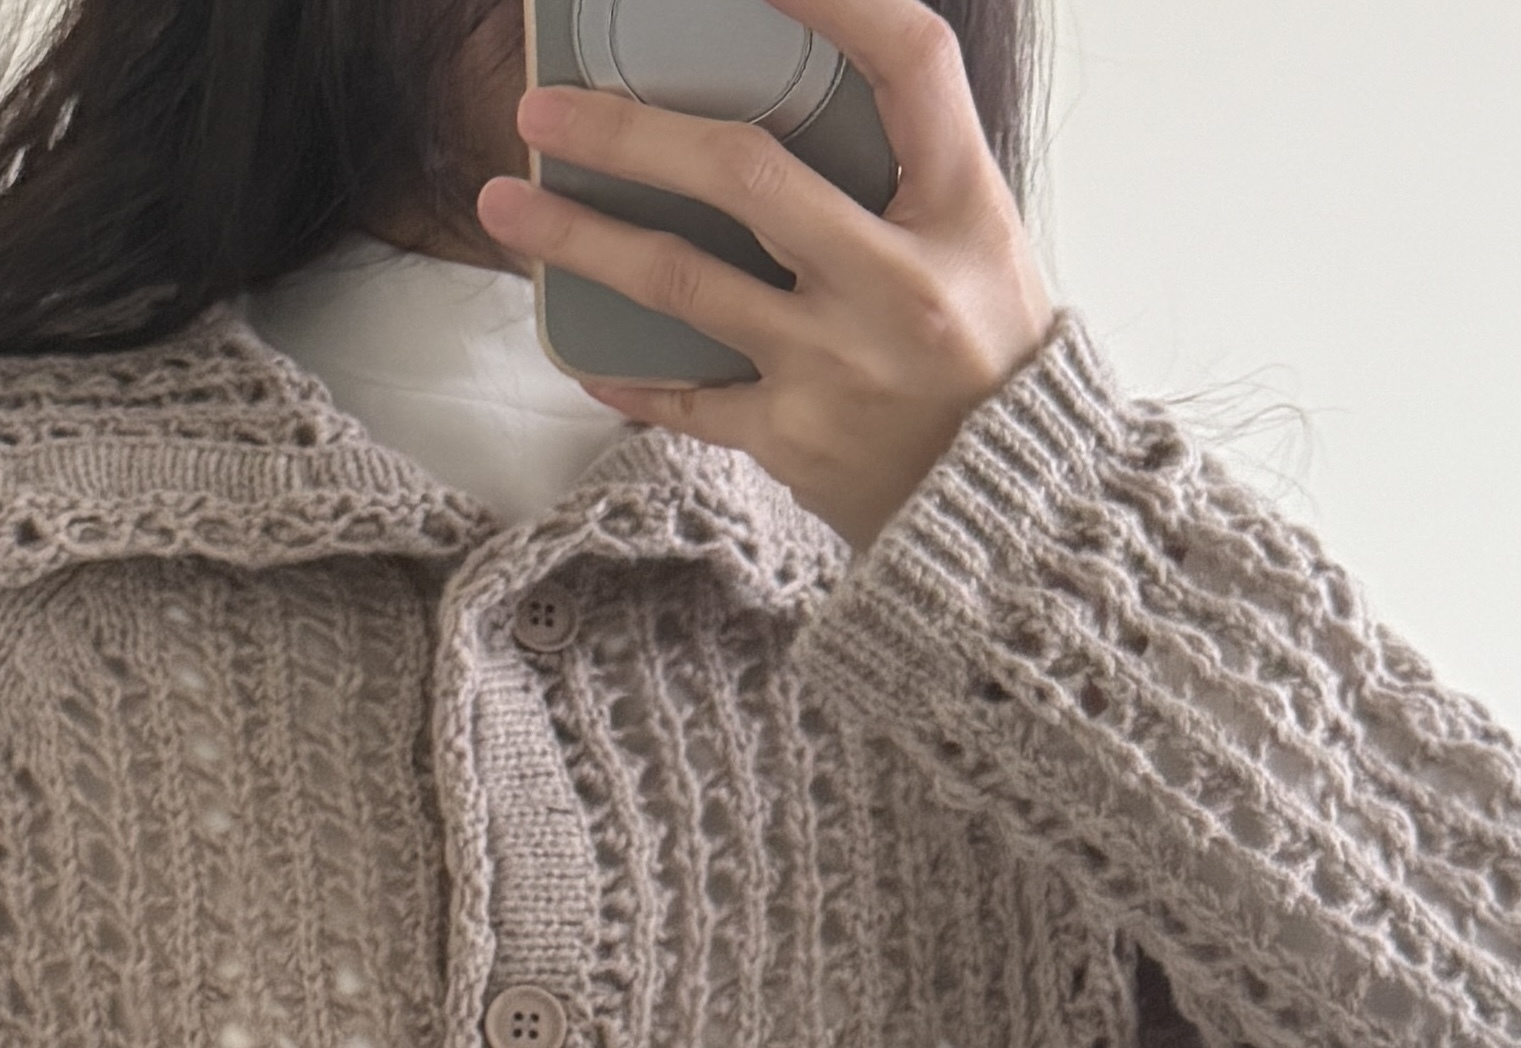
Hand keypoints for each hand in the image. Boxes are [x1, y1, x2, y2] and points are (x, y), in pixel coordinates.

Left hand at [475, 0, 1058, 551]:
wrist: (1012, 514)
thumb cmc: (988, 359)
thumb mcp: (980, 240)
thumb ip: (903, 167)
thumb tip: (786, 98)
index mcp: (960, 206)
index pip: (907, 60)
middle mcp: (894, 280)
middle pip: (743, 171)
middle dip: (630, 128)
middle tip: (544, 106)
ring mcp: (836, 363)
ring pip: (683, 281)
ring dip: (582, 239)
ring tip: (507, 205)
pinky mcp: (795, 440)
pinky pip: (688, 399)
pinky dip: (631, 377)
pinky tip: (584, 357)